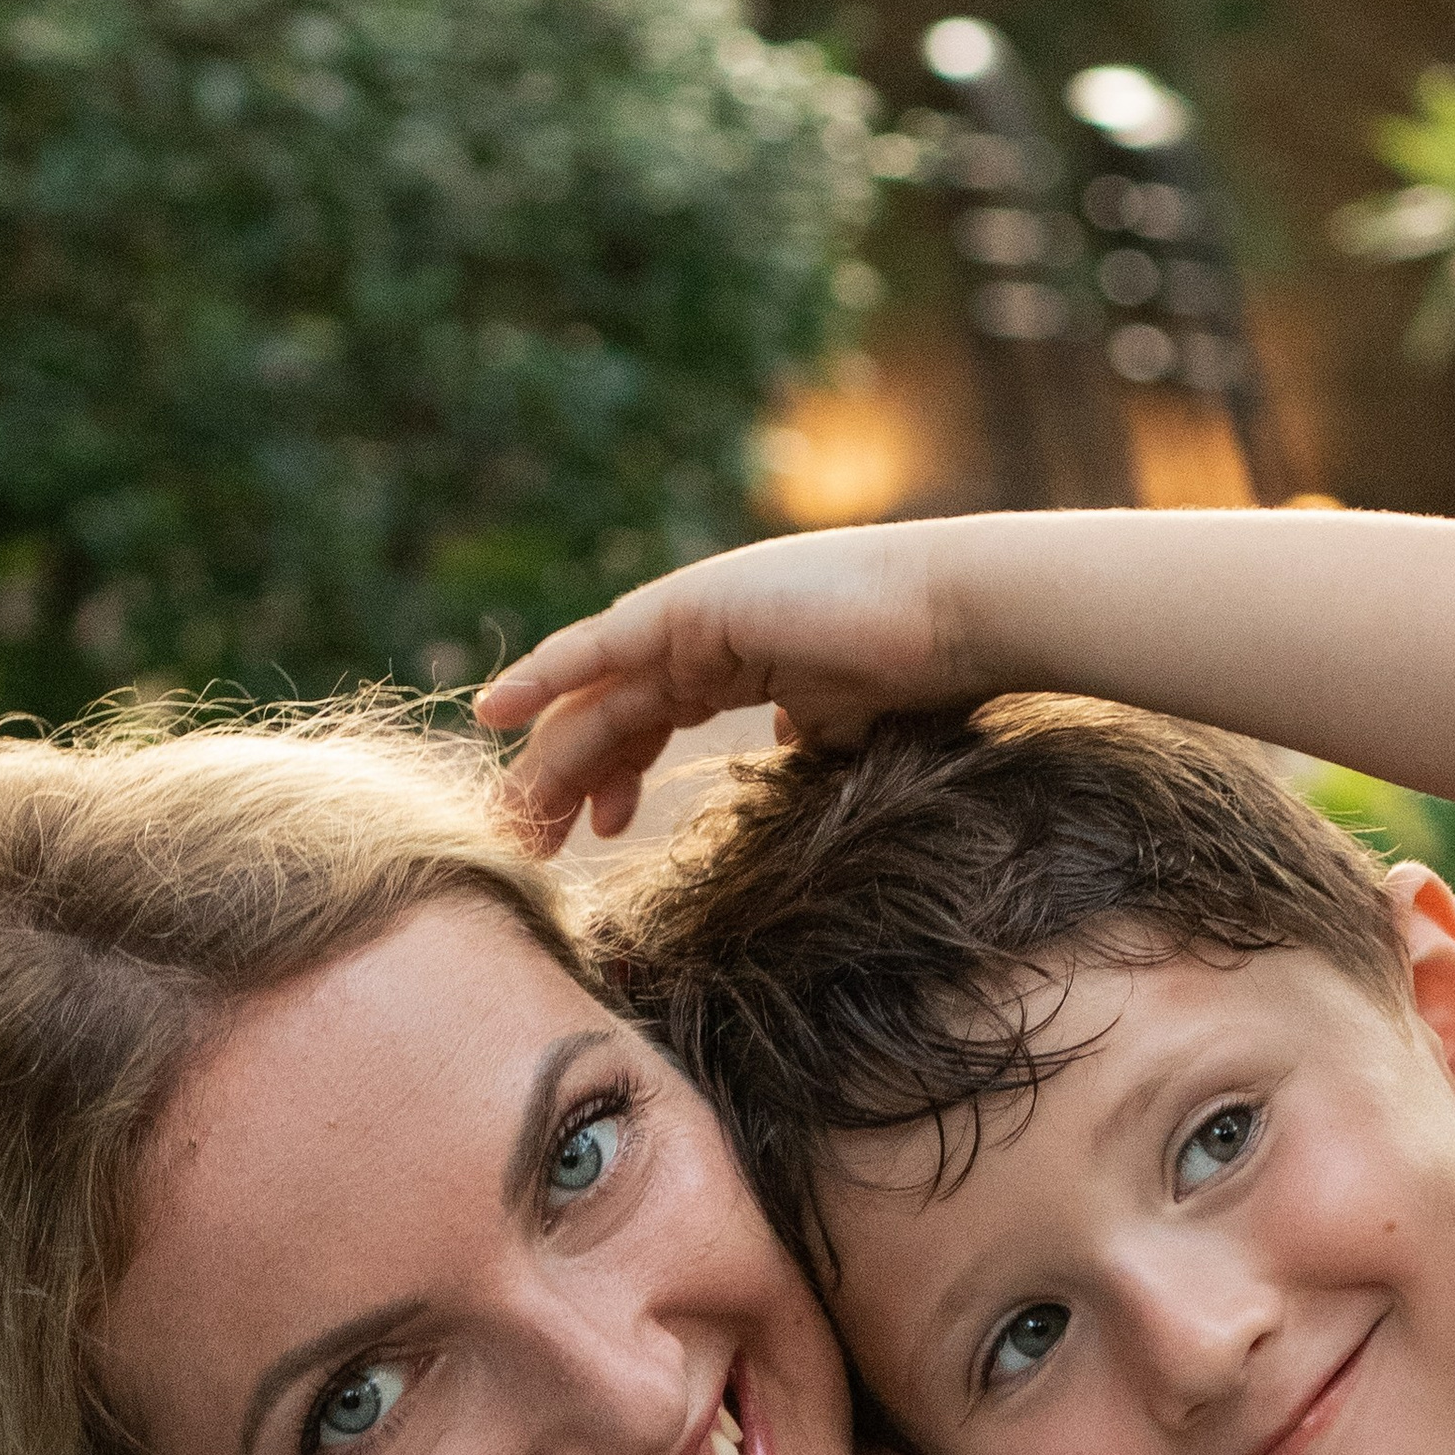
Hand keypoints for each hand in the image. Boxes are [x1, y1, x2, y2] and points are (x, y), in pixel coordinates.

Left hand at [477, 522, 972, 846]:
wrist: (957, 622)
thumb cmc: (921, 677)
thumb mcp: (840, 731)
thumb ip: (797, 745)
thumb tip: (785, 765)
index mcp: (726, 666)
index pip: (641, 728)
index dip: (605, 781)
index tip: (585, 840)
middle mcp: (696, 638)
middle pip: (604, 717)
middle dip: (559, 783)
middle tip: (523, 847)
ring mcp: (690, 619)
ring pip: (595, 697)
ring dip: (547, 760)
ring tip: (514, 821)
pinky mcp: (692, 607)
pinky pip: (600, 647)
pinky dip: (545, 674)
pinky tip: (496, 711)